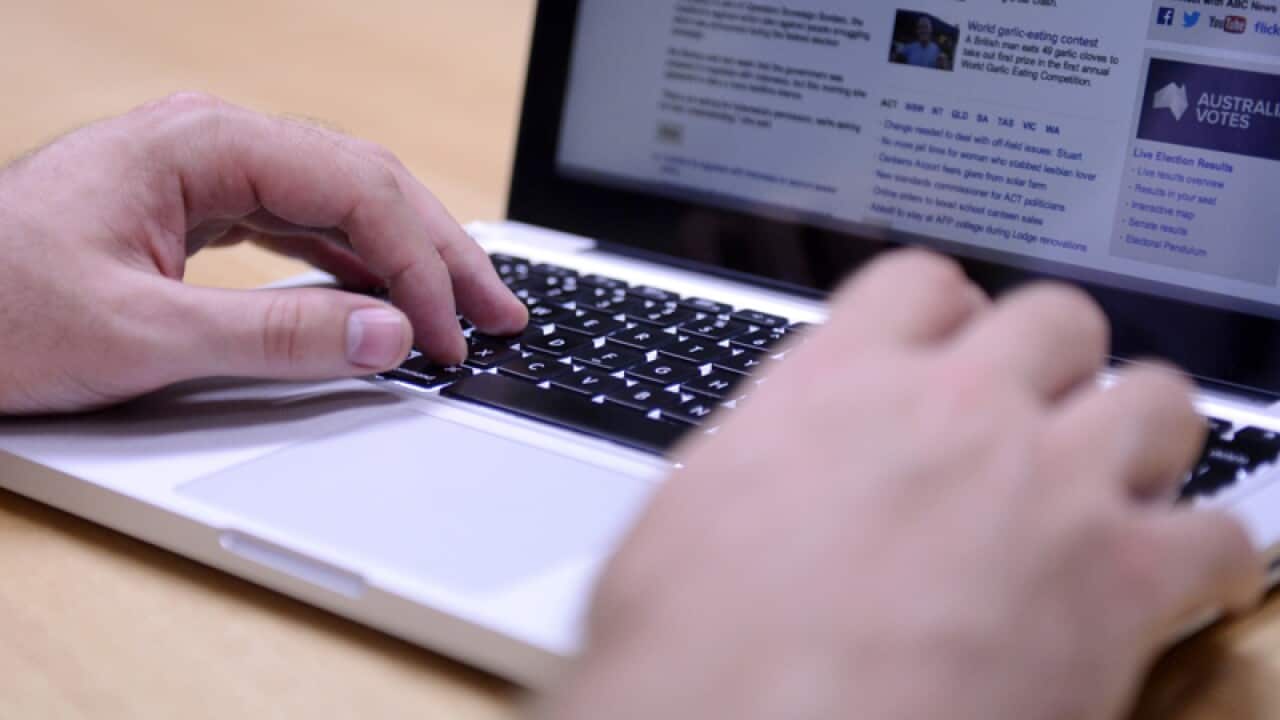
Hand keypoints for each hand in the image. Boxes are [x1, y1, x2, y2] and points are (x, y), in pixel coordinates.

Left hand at [0, 93, 526, 413]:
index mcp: (199, 144)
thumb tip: (385, 334)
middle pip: (364, 181)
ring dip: (406, 255)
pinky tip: (385, 295)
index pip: (353, 188)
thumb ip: (275, 334)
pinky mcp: (199, 207)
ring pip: (342, 199)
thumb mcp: (140, 336)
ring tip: (462, 307)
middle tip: (498, 314)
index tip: (449, 334)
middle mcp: (212, 142)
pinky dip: (355, 262)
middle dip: (437, 250)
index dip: (418, 265)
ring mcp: (206, 171)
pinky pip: (304, 224)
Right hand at [541, 252, 1262, 719]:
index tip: (953, 348)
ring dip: (1139, 438)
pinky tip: (1174, 583)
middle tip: (1038, 418)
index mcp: (839, 383)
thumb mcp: (685, 517)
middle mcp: (954, 410)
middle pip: (1057, 318)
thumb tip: (765, 465)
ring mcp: (1046, 486)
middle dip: (1056, 364)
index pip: (922, 284)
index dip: (947, 316)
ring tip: (1112, 487)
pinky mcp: (1118, 583)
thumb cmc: (696, 651)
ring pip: (1156, 400)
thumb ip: (756, 457)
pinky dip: (1209, 555)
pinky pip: (1219, 537)